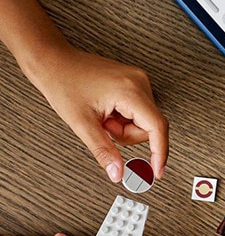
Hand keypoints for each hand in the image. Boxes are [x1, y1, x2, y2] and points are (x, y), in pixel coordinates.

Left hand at [30, 45, 168, 181]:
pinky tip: (106, 109)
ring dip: (122, 126)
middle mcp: (140, 83)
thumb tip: (118, 173)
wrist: (54, 62)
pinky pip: (137, 110)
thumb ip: (103, 151)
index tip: (157, 171)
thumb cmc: (63, 85)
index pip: (157, 127)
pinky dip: (122, 116)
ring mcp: (138, 80)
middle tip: (102, 125)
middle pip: (148, 126)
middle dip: (125, 134)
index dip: (159, 152)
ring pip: (142, 120)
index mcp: (131, 91)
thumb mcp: (81, 124)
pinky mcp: (134, 81)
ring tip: (101, 115)